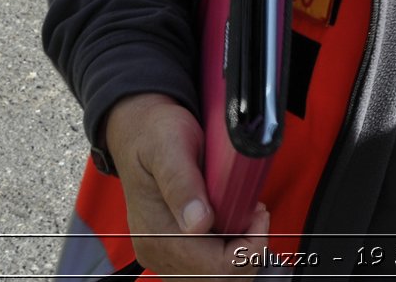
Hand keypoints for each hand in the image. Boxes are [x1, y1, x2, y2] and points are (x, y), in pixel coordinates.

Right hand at [102, 93, 269, 279]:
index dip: (248, 246)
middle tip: (253, 211)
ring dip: (239, 250)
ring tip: (243, 213)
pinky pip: (208, 266)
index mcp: (158, 234)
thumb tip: (199, 223)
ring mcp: (164, 252)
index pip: (216, 267)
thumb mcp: (171, 147)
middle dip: (247, 249)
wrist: (138, 129)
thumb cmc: (156, 133)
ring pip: (216, 275)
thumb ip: (183, 184)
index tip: (257, 211)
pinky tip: (231, 220)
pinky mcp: (172, 247)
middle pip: (219, 277)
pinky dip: (228, 249)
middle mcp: (158, 251)